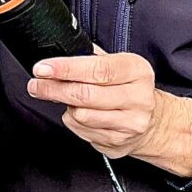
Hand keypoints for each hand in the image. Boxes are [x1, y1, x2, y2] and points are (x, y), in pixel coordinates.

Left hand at [26, 52, 191, 177]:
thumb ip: (90, 56)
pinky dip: (74, 121)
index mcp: (137, 71)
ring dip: (66, 106)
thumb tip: (58, 49)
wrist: (154, 121)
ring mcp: (130, 123)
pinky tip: (80, 114)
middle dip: (54, 89)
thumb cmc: (128, 88)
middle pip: (86, 95)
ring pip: (81, 115)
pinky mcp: (119, 142)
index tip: (43, 68)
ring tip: (65, 98)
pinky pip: (82, 131)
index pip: (98, 69)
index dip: (66, 69)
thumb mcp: (117, 64)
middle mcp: (138, 98)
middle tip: (37, 84)